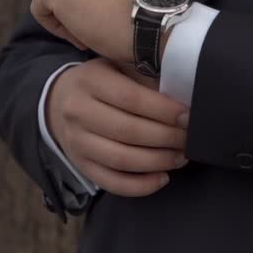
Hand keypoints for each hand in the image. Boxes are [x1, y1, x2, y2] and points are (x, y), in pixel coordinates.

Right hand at [47, 59, 189, 196]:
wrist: (62, 101)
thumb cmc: (105, 82)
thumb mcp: (121, 67)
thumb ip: (147, 79)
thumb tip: (185, 98)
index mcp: (90, 80)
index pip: (131, 98)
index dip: (164, 110)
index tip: (188, 117)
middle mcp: (78, 111)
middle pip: (128, 131)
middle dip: (166, 138)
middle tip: (190, 139)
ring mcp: (76, 142)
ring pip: (121, 159)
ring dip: (158, 162)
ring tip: (181, 157)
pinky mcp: (80, 165)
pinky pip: (112, 182)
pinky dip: (140, 186)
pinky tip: (163, 178)